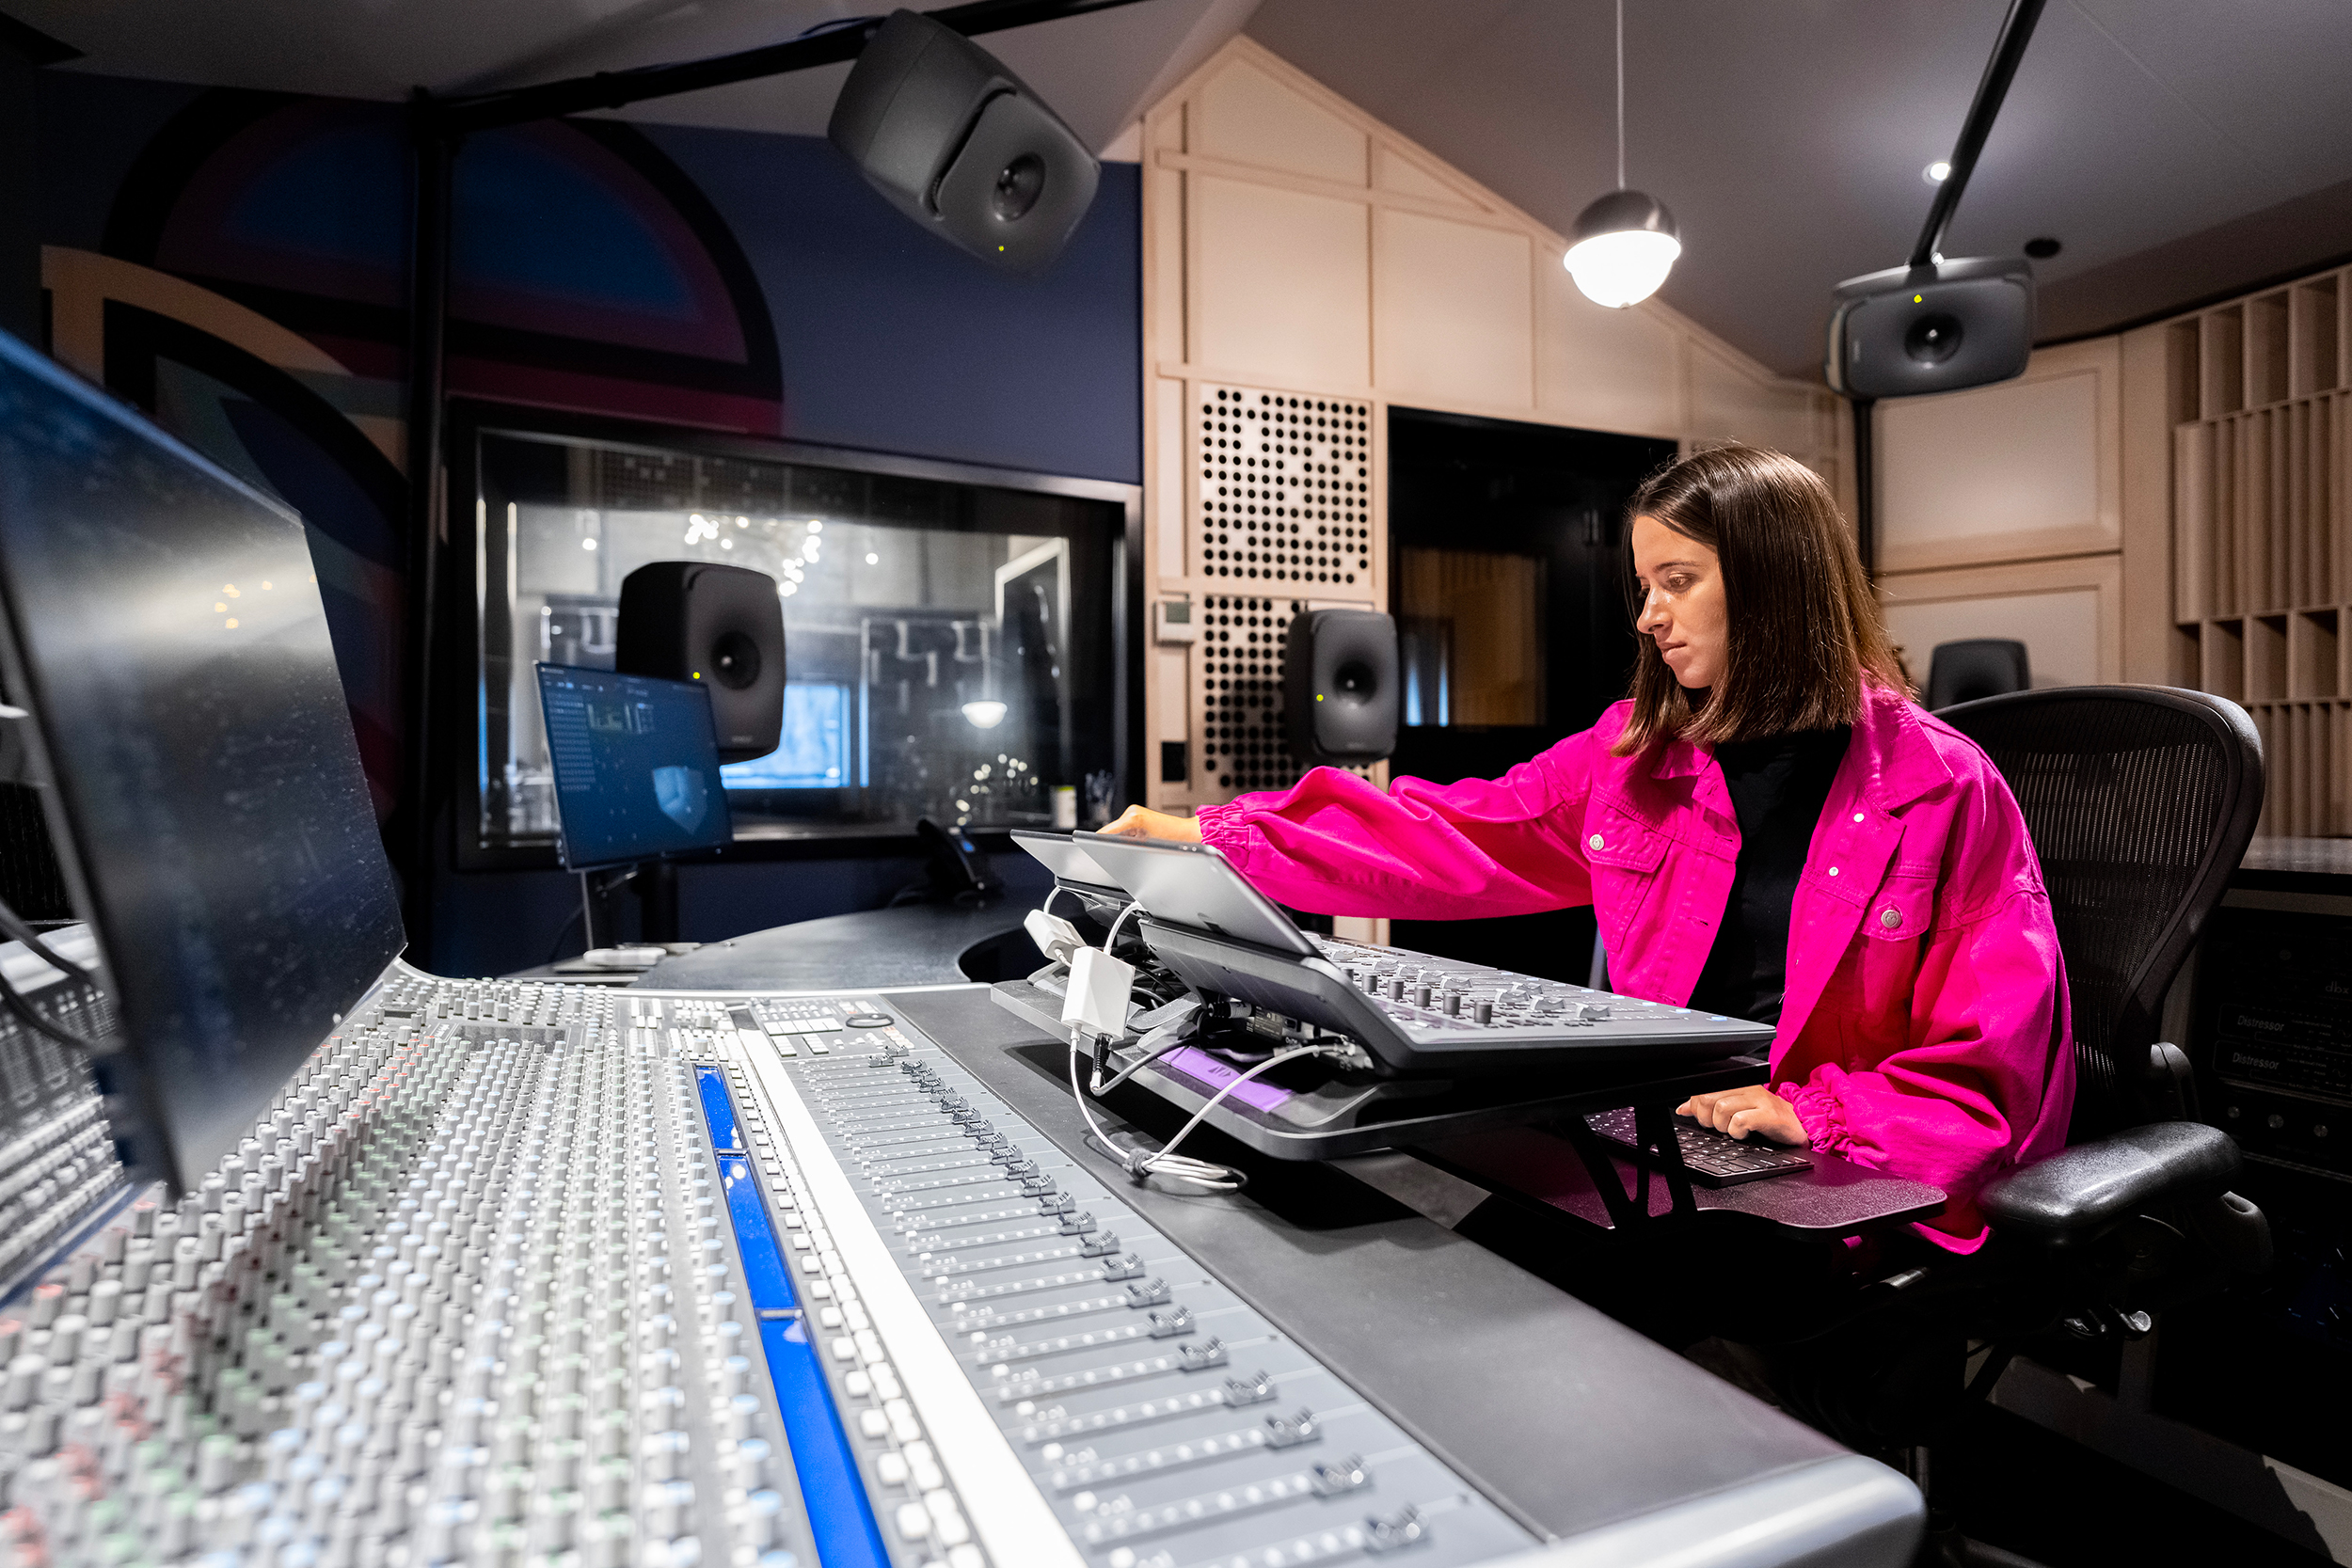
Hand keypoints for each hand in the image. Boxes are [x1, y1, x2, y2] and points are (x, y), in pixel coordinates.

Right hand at [1100, 805, 1202, 842]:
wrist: (1188, 834)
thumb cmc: (1174, 840)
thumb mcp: (1147, 847)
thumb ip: (1126, 847)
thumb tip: (1112, 849)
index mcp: (1133, 816)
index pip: (1107, 831)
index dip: (1099, 841)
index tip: (1091, 847)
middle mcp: (1132, 812)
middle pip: (1111, 831)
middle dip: (1112, 842)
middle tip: (1115, 853)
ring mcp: (1135, 813)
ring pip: (1118, 831)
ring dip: (1121, 841)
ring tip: (1136, 847)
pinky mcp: (1139, 817)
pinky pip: (1125, 830)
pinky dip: (1127, 838)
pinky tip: (1138, 843)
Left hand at [1675, 1085, 1806, 1145]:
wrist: (1796, 1124)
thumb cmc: (1765, 1116)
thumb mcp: (1735, 1108)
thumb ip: (1709, 1106)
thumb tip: (1684, 1108)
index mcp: (1735, 1083)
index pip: (1701, 1088)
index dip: (1696, 1106)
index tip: (1704, 1117)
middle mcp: (1746, 1086)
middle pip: (1707, 1097)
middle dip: (1706, 1118)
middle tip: (1719, 1126)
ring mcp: (1758, 1099)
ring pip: (1720, 1108)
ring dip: (1722, 1126)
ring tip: (1734, 1129)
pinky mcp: (1768, 1114)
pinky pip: (1740, 1121)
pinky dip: (1737, 1132)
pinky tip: (1745, 1133)